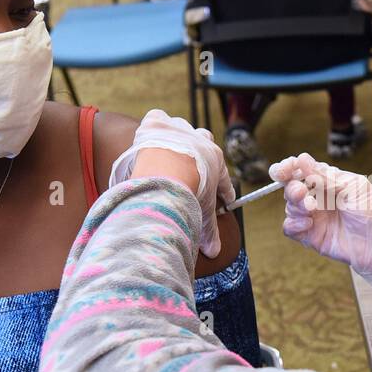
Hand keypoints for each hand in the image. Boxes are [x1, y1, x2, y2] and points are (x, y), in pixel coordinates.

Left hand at [117, 109, 234, 258]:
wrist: (166, 170)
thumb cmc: (189, 191)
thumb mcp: (202, 212)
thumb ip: (208, 231)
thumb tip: (214, 253)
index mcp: (215, 160)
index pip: (221, 175)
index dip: (222, 189)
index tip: (222, 200)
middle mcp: (201, 140)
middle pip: (205, 142)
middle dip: (200, 154)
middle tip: (192, 169)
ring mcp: (179, 129)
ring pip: (182, 129)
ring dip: (177, 139)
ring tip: (169, 151)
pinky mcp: (157, 122)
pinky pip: (157, 118)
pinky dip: (153, 124)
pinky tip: (149, 133)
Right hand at [270, 153, 371, 298]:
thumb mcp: (351, 188)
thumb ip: (324, 177)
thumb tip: (301, 159)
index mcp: (330, 181)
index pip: (302, 170)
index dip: (289, 168)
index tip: (281, 171)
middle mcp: (320, 198)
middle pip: (293, 187)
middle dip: (293, 188)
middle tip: (302, 193)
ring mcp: (316, 217)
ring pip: (290, 206)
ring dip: (295, 205)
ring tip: (310, 208)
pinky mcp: (312, 236)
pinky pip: (291, 227)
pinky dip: (293, 223)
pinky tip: (308, 223)